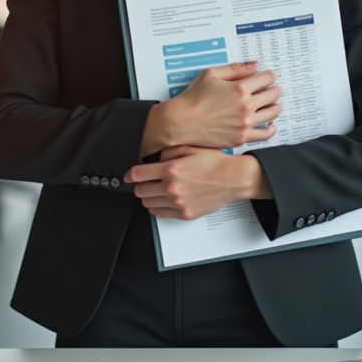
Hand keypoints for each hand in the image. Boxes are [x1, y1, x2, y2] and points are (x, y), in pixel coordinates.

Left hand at [124, 146, 271, 219]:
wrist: (233, 179)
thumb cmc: (215, 163)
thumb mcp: (190, 148)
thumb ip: (169, 151)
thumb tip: (155, 158)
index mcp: (172, 169)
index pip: (138, 174)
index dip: (129, 174)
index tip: (129, 175)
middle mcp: (172, 188)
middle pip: (140, 191)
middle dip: (140, 185)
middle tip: (145, 181)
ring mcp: (178, 203)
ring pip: (148, 203)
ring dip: (148, 196)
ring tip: (156, 189)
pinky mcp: (184, 214)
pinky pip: (160, 213)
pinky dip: (157, 206)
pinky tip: (164, 199)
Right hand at [141, 60, 281, 155]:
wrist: (182, 122)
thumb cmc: (194, 97)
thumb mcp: (211, 74)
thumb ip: (235, 68)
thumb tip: (255, 65)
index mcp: (240, 88)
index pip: (267, 78)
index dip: (269, 76)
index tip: (268, 77)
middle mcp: (246, 106)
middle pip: (273, 95)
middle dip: (275, 89)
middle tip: (273, 89)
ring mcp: (245, 123)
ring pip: (272, 113)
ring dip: (276, 106)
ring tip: (274, 105)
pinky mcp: (241, 137)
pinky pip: (265, 134)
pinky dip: (271, 128)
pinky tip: (271, 125)